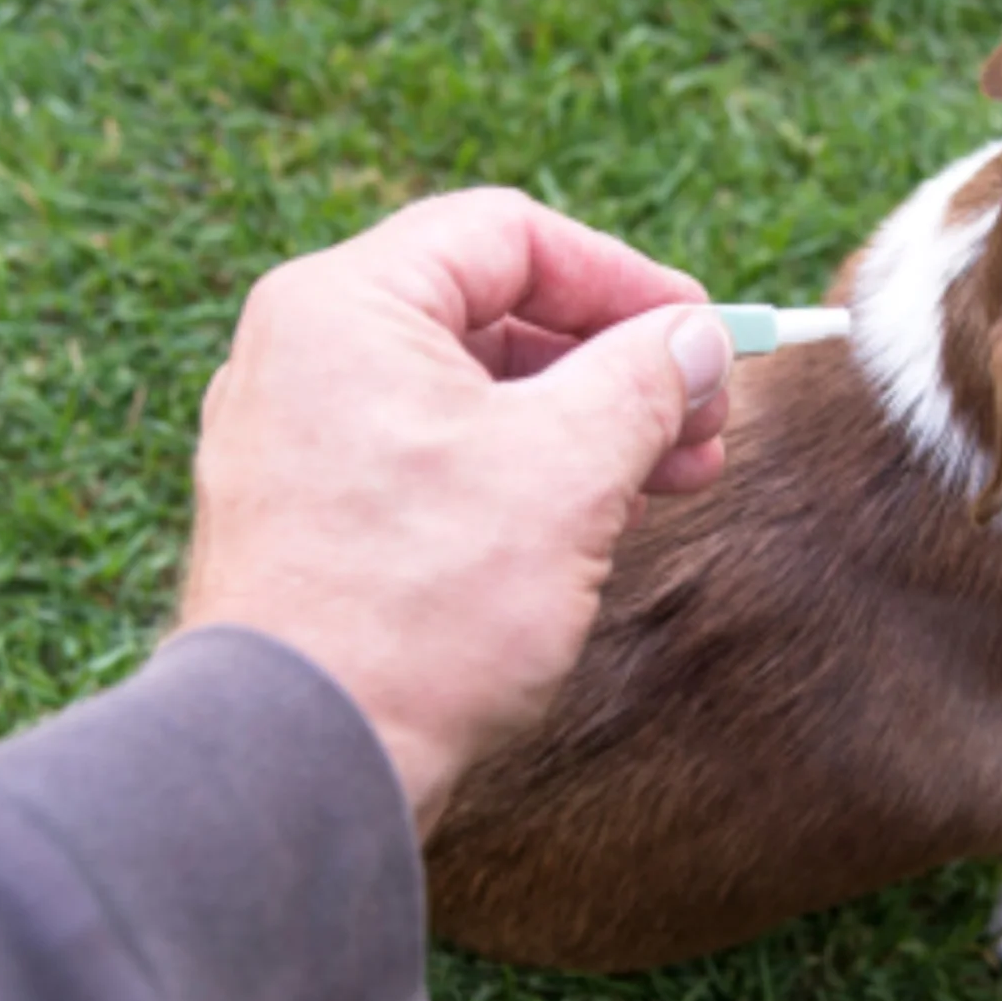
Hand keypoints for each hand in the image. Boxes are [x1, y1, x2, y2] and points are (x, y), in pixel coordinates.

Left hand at [173, 189, 733, 835]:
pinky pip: (432, 459)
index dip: (624, 277)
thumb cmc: (421, 606)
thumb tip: (699, 340)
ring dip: (582, 426)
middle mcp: (303, 357)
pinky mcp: (309, 519)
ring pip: (468, 394)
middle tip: (704, 422)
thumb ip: (645, 380)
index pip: (507, 235)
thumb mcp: (567, 471)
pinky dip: (521, 475)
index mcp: (343, 306)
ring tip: (674, 482)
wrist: (300, 765)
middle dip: (615, 364)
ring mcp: (297, 442)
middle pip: (490, 313)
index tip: (703, 334)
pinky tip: (593, 525)